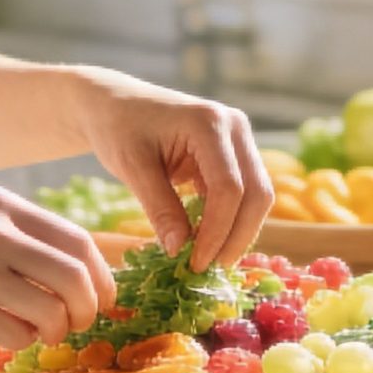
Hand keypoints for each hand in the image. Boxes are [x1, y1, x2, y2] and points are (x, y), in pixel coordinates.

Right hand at [0, 188, 115, 348]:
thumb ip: (11, 233)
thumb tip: (72, 271)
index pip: (78, 241)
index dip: (100, 276)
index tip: (101, 298)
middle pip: (75, 278)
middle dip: (87, 309)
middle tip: (75, 324)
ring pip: (51, 312)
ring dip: (53, 332)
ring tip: (34, 333)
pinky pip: (14, 335)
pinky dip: (18, 343)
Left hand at [65, 70, 273, 271]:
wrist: (114, 103)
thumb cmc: (118, 127)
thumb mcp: (132, 167)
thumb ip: (159, 207)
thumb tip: (180, 251)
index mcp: (210, 123)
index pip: (229, 188)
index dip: (217, 231)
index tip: (194, 263)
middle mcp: (235, 126)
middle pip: (256, 193)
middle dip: (236, 237)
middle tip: (207, 269)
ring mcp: (239, 139)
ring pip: (257, 196)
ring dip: (237, 232)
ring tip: (206, 260)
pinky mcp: (235, 153)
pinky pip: (244, 193)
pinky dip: (229, 220)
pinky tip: (205, 241)